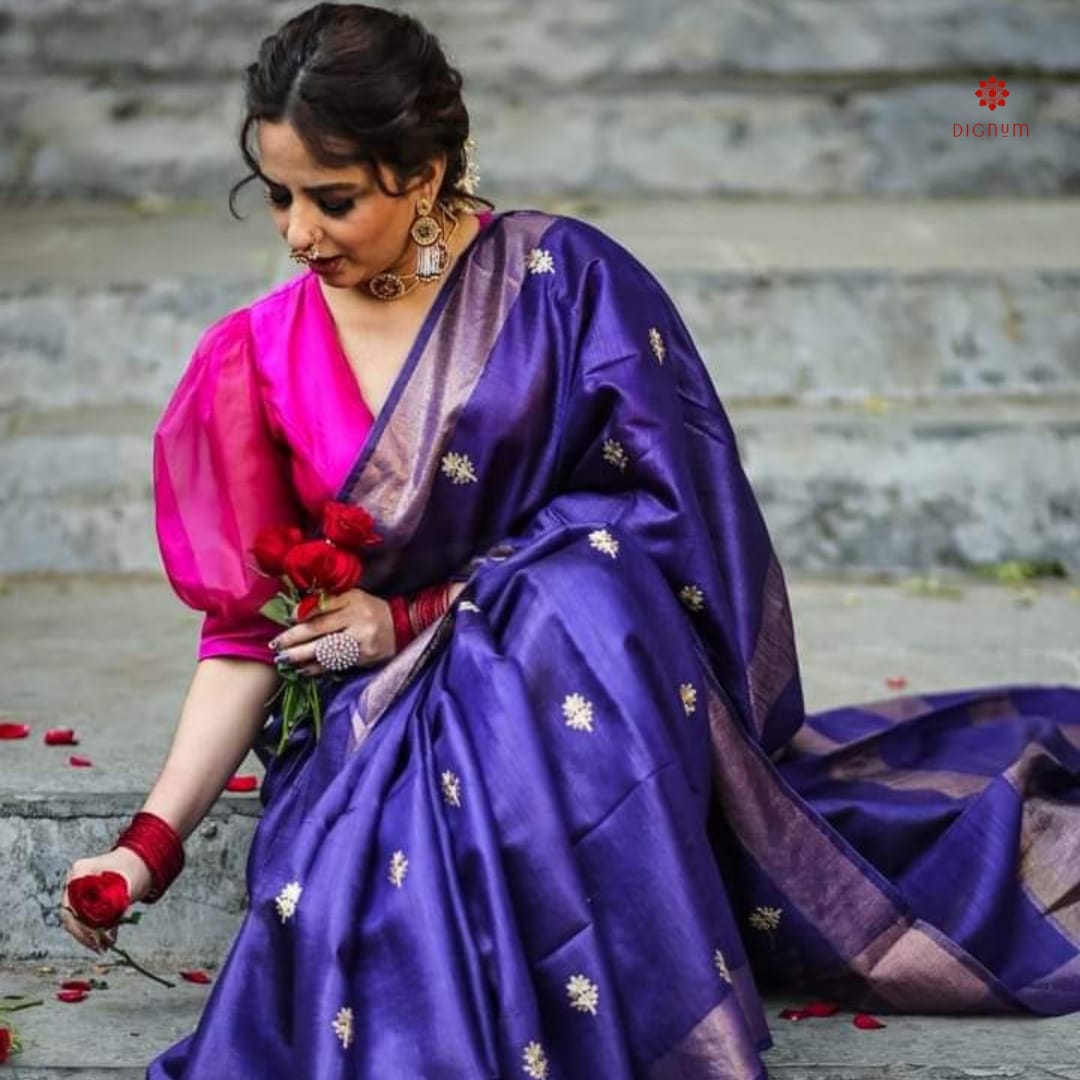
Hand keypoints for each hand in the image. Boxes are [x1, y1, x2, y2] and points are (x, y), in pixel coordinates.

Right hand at [60, 847, 152, 953]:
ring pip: (78, 919)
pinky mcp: (87, 898)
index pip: (70, 906)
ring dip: (91, 935)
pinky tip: (110, 939)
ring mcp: (79, 890)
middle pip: (71, 914)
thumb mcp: (127, 884)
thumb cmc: (135, 868)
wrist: (142, 860)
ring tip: (106, 947)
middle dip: (85, 934)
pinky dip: (97, 930)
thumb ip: (114, 901)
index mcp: (80, 872)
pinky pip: (86, 919)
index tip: (95, 938)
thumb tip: (104, 925)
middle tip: (100, 947)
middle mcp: (75, 881)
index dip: (80, 926)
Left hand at [270, 588, 396, 676]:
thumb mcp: (352, 597)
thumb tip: (296, 614)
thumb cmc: (370, 609)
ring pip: (326, 651)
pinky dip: (317, 668)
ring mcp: (361, 641)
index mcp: (353, 601)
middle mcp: (358, 621)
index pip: (323, 608)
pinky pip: (335, 664)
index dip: (302, 615)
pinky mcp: (364, 657)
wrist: (402, 626)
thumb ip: (328, 603)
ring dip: (302, 657)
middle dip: (294, 639)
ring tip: (284, 659)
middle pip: (320, 630)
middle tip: (276, 645)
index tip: (286, 620)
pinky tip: (303, 670)